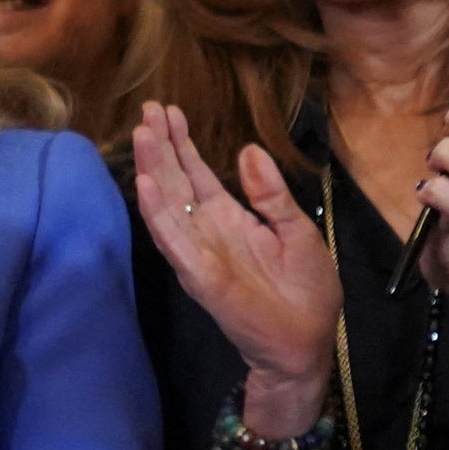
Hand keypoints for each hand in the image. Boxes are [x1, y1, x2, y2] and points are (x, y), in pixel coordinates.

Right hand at [134, 102, 340, 431]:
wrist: (307, 342)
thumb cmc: (306, 290)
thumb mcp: (295, 229)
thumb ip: (270, 193)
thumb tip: (247, 150)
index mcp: (229, 219)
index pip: (196, 174)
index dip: (180, 143)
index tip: (166, 110)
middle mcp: (206, 232)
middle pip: (175, 181)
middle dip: (160, 145)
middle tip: (147, 108)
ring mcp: (199, 253)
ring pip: (167, 204)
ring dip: (152, 169)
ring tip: (141, 133)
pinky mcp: (200, 275)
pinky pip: (174, 241)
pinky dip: (157, 213)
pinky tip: (146, 184)